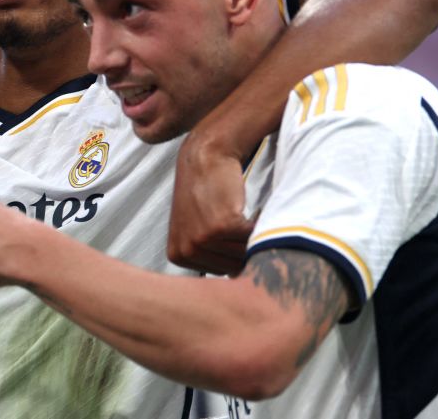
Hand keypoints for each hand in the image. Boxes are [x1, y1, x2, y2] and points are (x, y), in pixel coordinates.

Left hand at [168, 127, 255, 275]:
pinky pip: (252, 238)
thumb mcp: (195, 226)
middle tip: (243, 224)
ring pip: (243, 254)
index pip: (218, 272)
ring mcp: (201, 239)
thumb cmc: (204, 189)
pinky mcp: (221, 226)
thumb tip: (237, 281)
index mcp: (178, 256)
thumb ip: (209, 254)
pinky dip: (259, 225)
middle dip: (244, 248)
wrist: (205, 155)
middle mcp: (186, 251)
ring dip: (253, 237)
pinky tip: (252, 211)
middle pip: (232, 267)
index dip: (233, 254)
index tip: (230, 234)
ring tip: (247, 217)